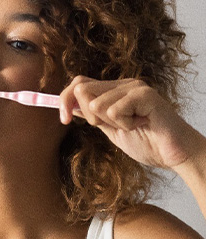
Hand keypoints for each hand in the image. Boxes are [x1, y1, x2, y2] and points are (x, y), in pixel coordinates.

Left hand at [60, 76, 204, 169]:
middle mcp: (123, 84)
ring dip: (111, 123)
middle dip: (89, 116)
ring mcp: (134, 87)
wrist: (175, 155)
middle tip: (113, 126)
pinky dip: (124, 125)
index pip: (79, 84)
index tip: (64, 120)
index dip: (64, 100)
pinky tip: (141, 125)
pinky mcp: (144, 94)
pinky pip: (113, 110)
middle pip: (81, 89)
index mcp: (114, 91)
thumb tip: (70, 107)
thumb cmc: (147, 143)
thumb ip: (93, 116)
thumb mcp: (111, 130)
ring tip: (133, 126)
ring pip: (96, 103)